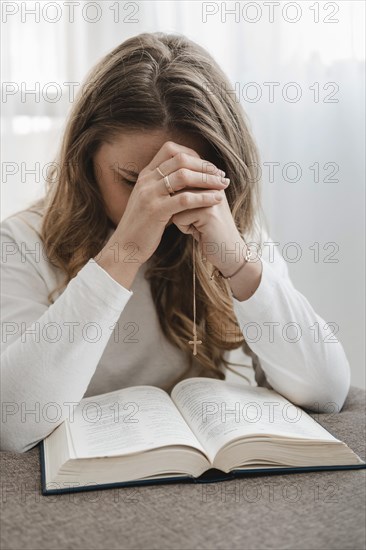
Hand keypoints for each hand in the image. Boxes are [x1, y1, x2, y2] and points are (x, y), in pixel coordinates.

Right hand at [103, 141, 228, 265]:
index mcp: (146, 175)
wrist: (125, 248)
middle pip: (180, 160)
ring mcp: (149, 195)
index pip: (170, 150)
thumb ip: (165, 188)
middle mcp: (146, 181)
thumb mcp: (151, 201)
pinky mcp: (155, 211)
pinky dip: (204, 197)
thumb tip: (188, 180)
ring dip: (207, 179)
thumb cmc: (143, 227)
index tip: (209, 167)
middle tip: (221, 175)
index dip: (193, 154)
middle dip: (205, 166)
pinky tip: (216, 199)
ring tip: (223, 185)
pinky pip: (184, 199)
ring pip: (184, 176)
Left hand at [171, 183, 246, 276]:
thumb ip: (185, 190)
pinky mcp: (207, 212)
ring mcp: (211, 196)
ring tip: (199, 225)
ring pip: (175, 203)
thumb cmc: (208, 230)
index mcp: (210, 178)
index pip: (179, 180)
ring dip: (181, 218)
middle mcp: (212, 183)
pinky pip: (178, 217)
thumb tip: (162, 180)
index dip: (180, 199)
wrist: (228, 252)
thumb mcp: (197, 206)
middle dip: (179, 208)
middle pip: (176, 190)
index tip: (197, 211)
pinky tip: (201, 232)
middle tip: (198, 219)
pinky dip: (185, 228)